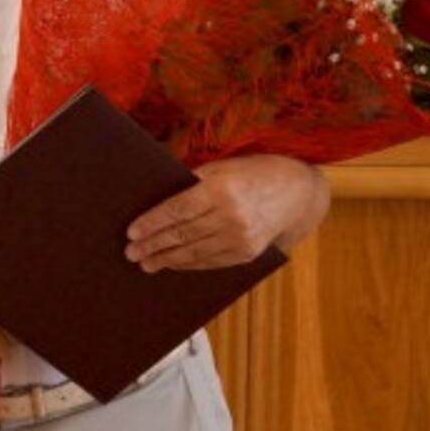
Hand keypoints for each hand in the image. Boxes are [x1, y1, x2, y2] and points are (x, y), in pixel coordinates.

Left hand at [124, 154, 328, 272]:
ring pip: (194, 252)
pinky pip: (210, 262)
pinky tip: (173, 264)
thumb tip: (160, 197)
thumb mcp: (224, 166)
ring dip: (166, 259)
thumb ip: (195, 181)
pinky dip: (189, 264)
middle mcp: (230, 216)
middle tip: (131, 253)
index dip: (152, 223)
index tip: (132, 233)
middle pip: (182, 234)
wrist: (298, 192)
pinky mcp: (246, 254)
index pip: (177, 210)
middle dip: (153, 245)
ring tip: (146, 264)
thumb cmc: (255, 171)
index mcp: (221, 189)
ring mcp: (240, 239)